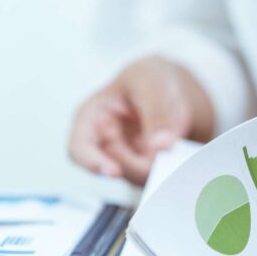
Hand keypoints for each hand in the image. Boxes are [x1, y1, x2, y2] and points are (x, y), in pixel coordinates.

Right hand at [68, 56, 214, 184]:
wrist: (168, 86)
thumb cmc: (148, 79)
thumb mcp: (151, 82)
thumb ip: (157, 111)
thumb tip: (161, 145)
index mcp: (91, 119)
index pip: (79, 150)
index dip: (93, 163)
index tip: (115, 172)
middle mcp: (103, 145)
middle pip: (116, 169)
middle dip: (141, 161)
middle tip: (165, 143)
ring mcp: (125, 160)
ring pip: (140, 176)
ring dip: (159, 160)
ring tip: (172, 132)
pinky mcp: (147, 168)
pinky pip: (159, 175)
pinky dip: (171, 162)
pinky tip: (177, 142)